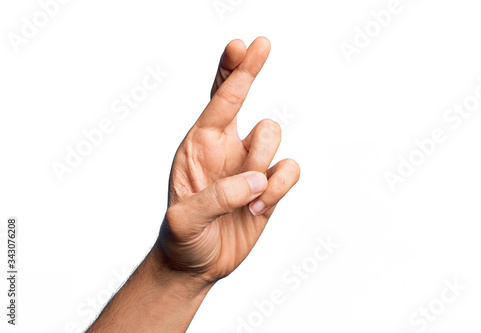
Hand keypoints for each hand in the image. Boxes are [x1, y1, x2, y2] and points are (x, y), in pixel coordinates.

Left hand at [155, 37, 299, 283]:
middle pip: (249, 101)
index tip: (244, 43)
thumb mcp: (183, 221)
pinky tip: (259, 206)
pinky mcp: (271, 186)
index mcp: (198, 146)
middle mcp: (227, 148)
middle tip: (262, 42)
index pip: (218, 100)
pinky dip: (280, 186)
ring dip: (262, 162)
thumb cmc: (181, 238)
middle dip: (252, 73)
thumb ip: (215, 198)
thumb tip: (255, 179)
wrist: (197, 264)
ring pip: (274, 134)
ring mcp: (251, 166)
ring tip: (246, 196)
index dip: (233, 69)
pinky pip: (291, 168)